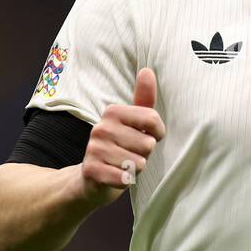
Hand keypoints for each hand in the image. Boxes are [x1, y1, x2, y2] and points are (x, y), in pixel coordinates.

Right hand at [78, 67, 165, 206]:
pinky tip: (116, 176)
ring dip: (135, 168)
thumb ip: (143, 99)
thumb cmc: (120, 147)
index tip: (149, 137)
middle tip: (130, 154)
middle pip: (148, 143)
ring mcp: (94, 149)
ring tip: (123, 165)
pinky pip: (125, 178)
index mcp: (113, 112)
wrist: (92, 178)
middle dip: (145, 154)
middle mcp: (101, 127)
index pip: (153, 119)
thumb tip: (147, 70)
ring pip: (139, 163)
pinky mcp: (92, 171)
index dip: (157, 134)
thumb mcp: (133, 122)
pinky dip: (126, 181)